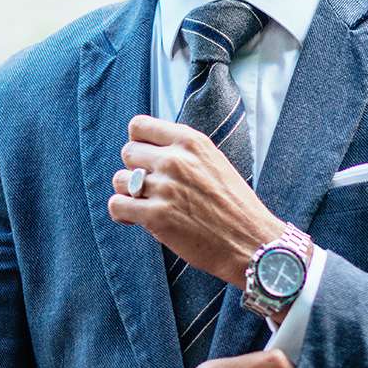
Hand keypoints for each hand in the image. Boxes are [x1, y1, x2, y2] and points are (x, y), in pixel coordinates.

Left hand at [109, 115, 283, 287]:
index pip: (139, 125)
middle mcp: (175, 160)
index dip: (138, 143)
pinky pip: (117, 205)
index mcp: (191, 141)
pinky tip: (134, 218)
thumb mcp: (213, 160)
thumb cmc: (234, 205)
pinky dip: (122, 212)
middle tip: (150, 186)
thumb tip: (148, 148)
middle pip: (127, 151)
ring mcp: (165, 187)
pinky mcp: (156, 216)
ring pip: (119, 180)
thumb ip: (182, 150)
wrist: (250, 242)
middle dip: (134, 169)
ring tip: (145, 204)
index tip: (145, 158)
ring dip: (127, 192)